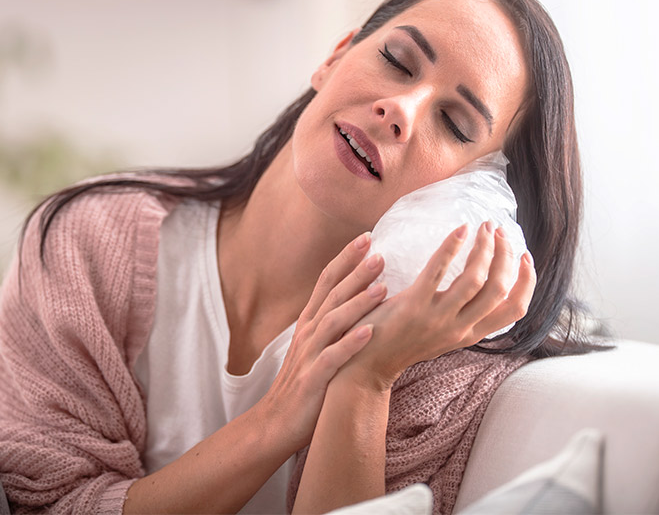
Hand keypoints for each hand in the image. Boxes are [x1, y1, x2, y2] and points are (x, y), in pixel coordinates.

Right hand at [254, 232, 387, 450]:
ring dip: (357, 303)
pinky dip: (351, 344)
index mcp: (310, 323)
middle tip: (380, 252)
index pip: (326, 281)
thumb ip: (332, 324)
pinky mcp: (313, 379)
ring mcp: (309, 355)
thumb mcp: (316, 347)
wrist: (276, 422)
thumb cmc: (304, 383)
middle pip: (332, 295)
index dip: (345, 258)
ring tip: (382, 287)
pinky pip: (333, 358)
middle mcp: (308, 333)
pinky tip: (370, 332)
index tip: (366, 237)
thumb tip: (358, 299)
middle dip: (356, 272)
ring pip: (334, 322)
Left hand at [337, 221, 536, 389]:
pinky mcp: (413, 305)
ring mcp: (438, 318)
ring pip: (475, 279)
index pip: (515, 309)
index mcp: (470, 334)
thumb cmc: (401, 342)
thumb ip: (461, 316)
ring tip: (482, 226)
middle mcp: (460, 328)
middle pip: (499, 289)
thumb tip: (479, 284)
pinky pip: (438, 270)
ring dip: (484, 248)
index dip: (527, 281)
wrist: (366, 364)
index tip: (526, 256)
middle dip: (506, 256)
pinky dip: (452, 247)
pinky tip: (459, 230)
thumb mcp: (442, 334)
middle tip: (498, 230)